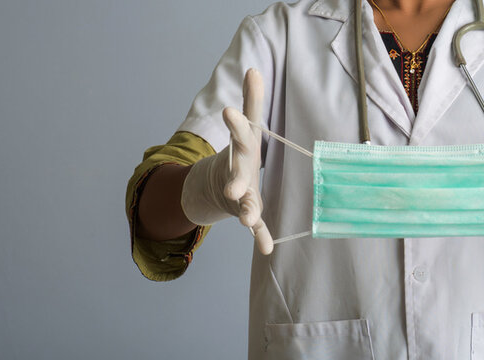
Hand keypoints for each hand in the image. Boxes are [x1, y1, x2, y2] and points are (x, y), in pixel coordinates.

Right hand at [180, 68, 273, 254]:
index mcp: (242, 148)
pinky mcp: (247, 210)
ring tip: (248, 219)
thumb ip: (252, 100)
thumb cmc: (242, 150)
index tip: (227, 110)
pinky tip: (268, 248)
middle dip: (235, 179)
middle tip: (230, 187)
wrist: (215, 183)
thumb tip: (253, 69)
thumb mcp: (248, 126)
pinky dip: (262, 237)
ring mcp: (241, 193)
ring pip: (244, 203)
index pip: (239, 133)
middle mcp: (237, 171)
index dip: (235, 122)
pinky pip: (256, 225)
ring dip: (247, 211)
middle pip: (237, 174)